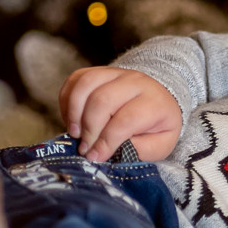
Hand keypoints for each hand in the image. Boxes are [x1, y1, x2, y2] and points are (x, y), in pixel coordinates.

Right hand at [58, 67, 183, 162]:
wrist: (158, 97)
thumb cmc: (156, 125)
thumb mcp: (160, 144)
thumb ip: (140, 150)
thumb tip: (112, 152)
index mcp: (154, 102)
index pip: (126, 120)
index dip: (107, 141)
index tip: (96, 156)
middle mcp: (135, 82)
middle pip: (102, 100)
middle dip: (89, 129)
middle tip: (84, 148)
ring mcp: (115, 73)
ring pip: (86, 85)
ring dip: (74, 113)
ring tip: (75, 133)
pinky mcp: (98, 71)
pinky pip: (75, 80)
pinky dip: (67, 101)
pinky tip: (71, 120)